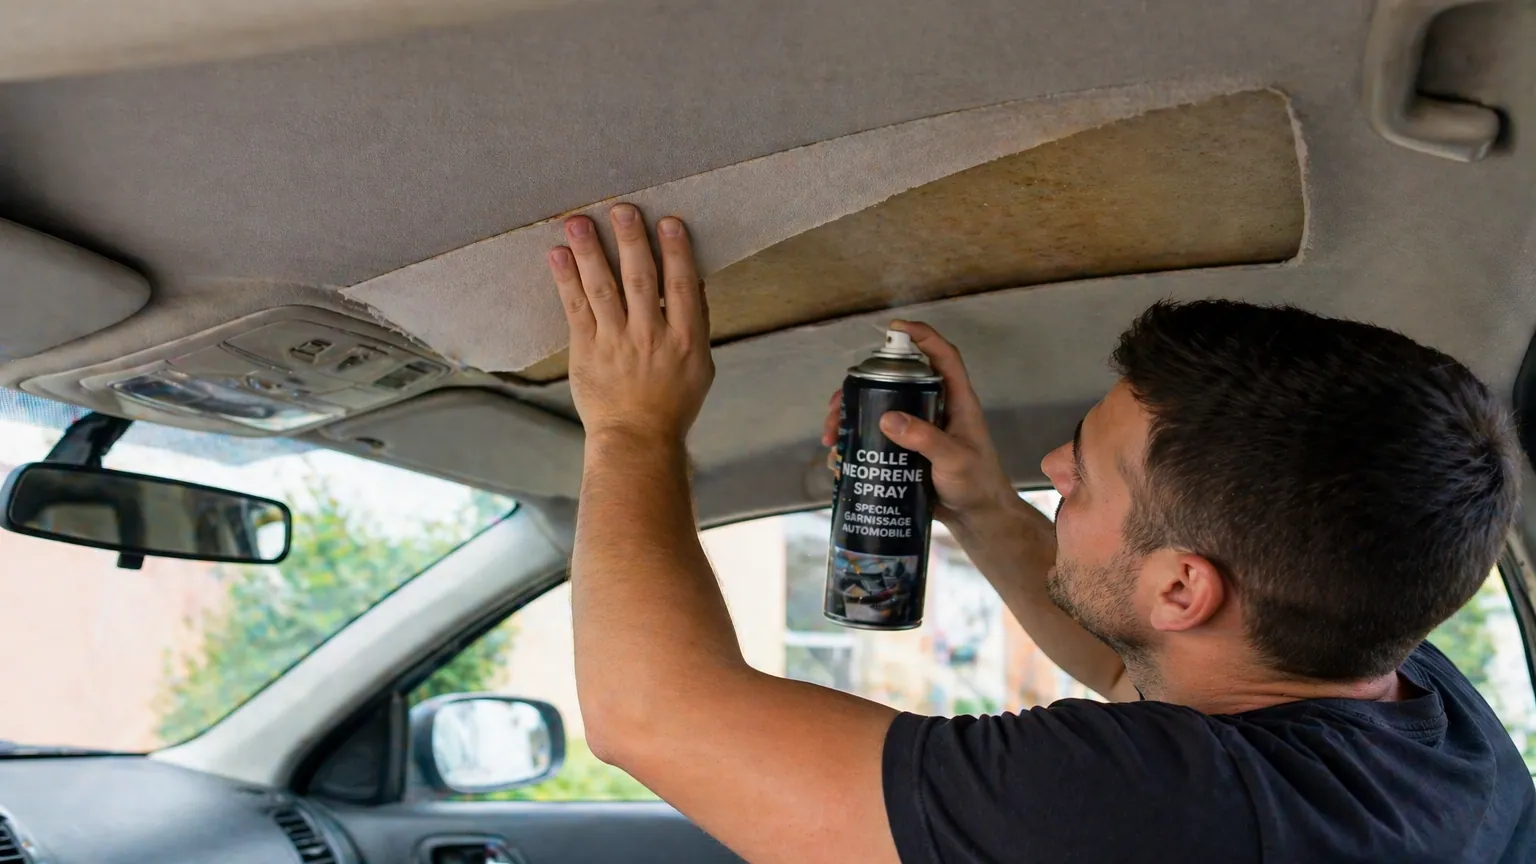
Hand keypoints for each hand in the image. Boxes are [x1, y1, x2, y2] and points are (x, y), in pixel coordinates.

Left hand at [548, 205, 713, 442]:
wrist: (637, 440)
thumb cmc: (673, 402)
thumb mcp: (701, 364)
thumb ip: (696, 321)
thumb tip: (693, 279)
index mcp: (685, 340)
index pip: (681, 287)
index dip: (676, 252)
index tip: (668, 221)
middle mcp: (650, 338)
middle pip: (641, 281)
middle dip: (631, 242)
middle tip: (622, 209)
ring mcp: (616, 344)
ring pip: (603, 290)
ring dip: (590, 253)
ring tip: (578, 222)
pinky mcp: (586, 352)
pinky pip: (575, 310)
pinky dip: (566, 282)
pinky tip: (558, 256)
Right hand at [820, 321, 1014, 526]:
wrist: (977, 520)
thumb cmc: (977, 485)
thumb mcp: (954, 460)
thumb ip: (925, 439)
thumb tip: (887, 418)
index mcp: (955, 401)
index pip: (943, 356)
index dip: (922, 335)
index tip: (894, 328)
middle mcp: (934, 409)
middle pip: (893, 383)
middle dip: (858, 390)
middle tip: (836, 408)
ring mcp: (917, 430)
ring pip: (877, 410)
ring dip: (850, 419)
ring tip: (832, 439)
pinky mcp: (905, 451)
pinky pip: (875, 438)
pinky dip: (854, 444)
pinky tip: (840, 459)